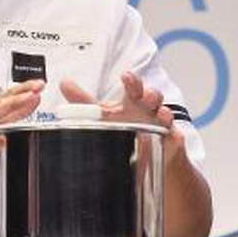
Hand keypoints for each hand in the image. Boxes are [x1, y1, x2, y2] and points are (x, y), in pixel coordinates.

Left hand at [60, 71, 178, 132]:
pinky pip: (173, 134)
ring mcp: (161, 125)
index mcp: (133, 102)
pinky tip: (163, 129)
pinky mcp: (171, 141)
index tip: (125, 76)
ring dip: (159, 112)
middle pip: (152, 96)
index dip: (132, 81)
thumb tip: (64, 83)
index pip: (134, 87)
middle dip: (147, 92)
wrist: (147, 160)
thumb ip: (84, 102)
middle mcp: (148, 110)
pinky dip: (169, 131)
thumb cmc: (128, 131)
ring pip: (164, 112)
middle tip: (141, 94)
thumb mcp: (104, 117)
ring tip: (153, 108)